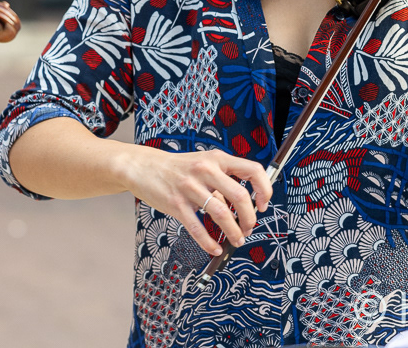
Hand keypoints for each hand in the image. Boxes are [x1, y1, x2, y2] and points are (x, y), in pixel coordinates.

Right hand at [115, 145, 271, 255]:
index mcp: (216, 158)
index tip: (263, 205)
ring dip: (234, 232)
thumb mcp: (203, 164)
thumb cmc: (177, 168)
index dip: (264, 189)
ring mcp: (189, 186)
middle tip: (249, 228)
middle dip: (249, 219)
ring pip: (221, 214)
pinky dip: (209, 243)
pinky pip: (198, 228)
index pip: (252, 170)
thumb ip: (223, 181)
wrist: (143, 166)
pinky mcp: (176, 203)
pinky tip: (215, 248)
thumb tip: (245, 206)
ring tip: (236, 240)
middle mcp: (205, 169)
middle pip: (240, 196)